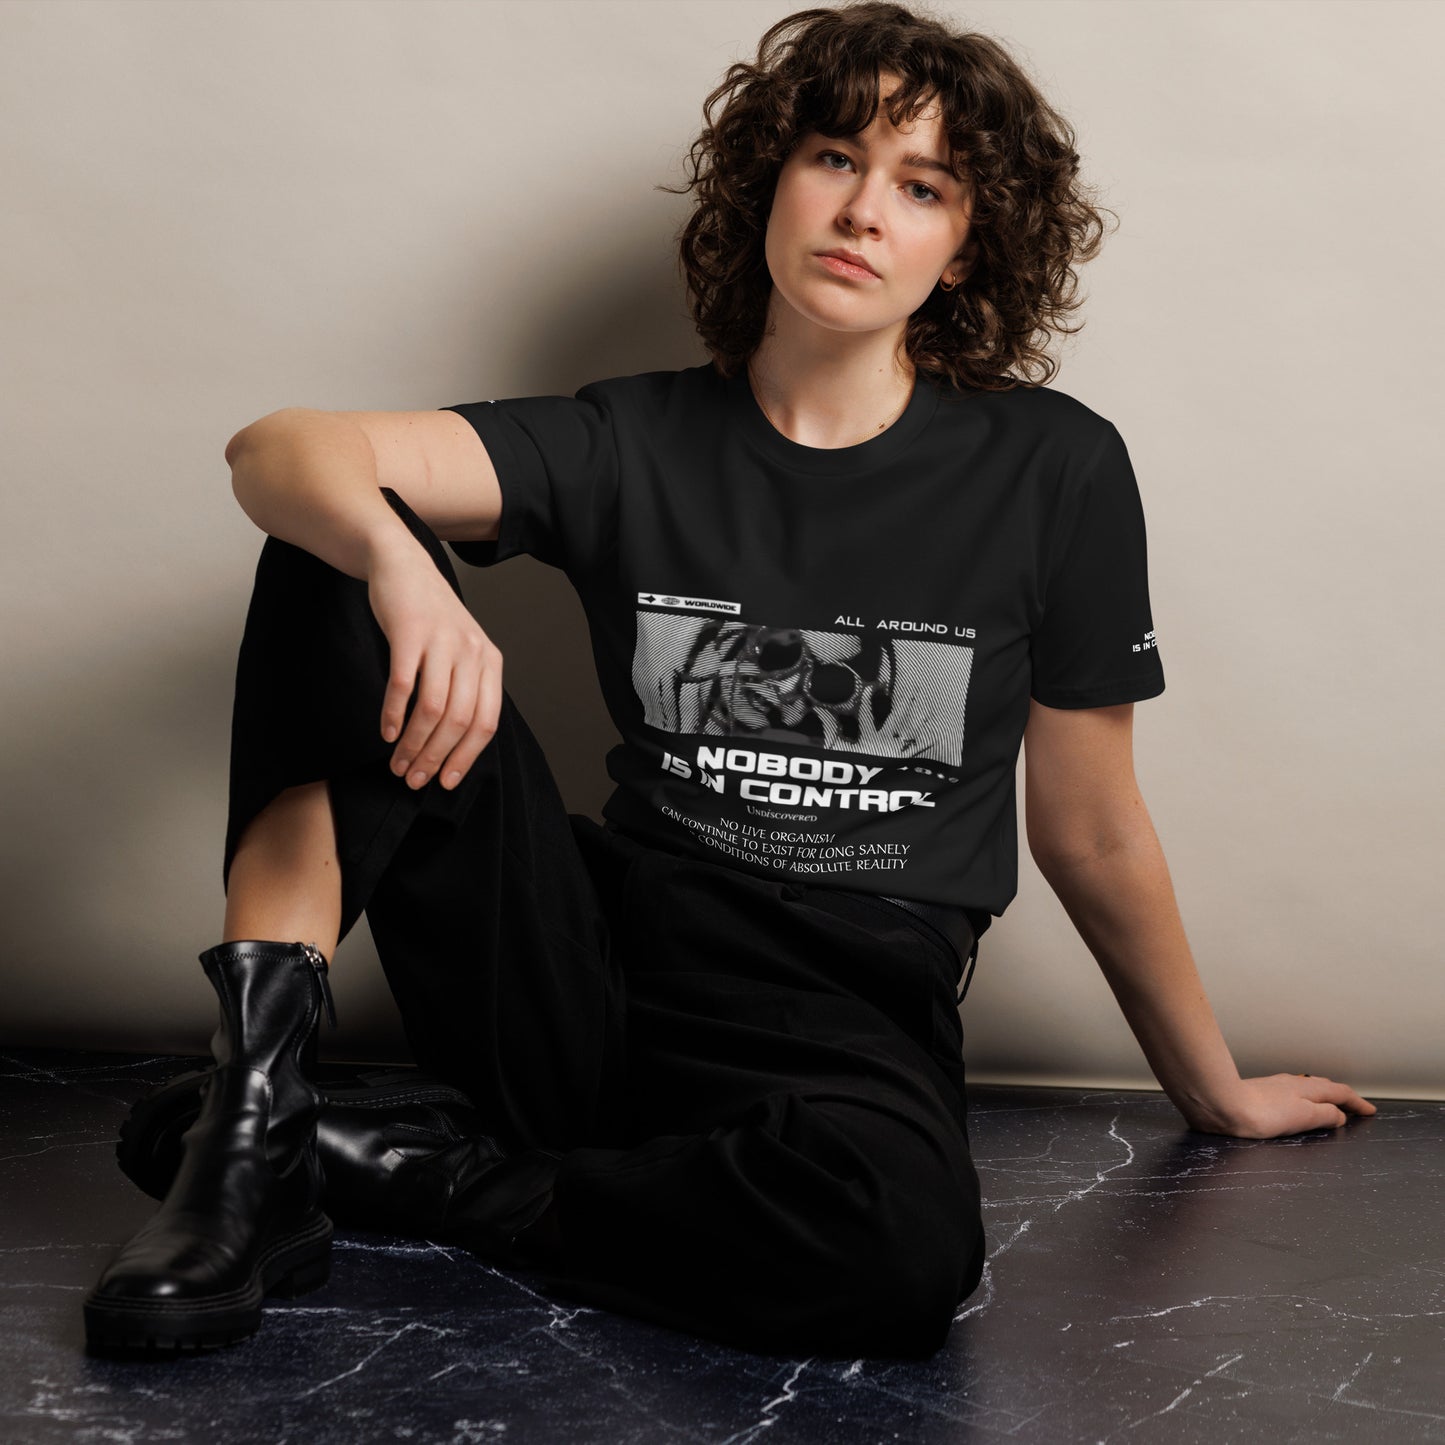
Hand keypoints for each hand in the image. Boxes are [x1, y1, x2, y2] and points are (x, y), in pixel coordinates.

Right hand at [366, 546, 502, 790]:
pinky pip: (403, 685)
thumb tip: (453, 746)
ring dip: (413, 744)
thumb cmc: (430, 618)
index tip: (445, 782)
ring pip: (432, 709)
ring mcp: (442, 641)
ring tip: (397, 764)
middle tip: (413, 779)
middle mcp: (472, 652)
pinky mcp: (410, 632)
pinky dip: (393, 714)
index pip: (486, 723)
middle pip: (459, 721)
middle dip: (435, 758)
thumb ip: (464, 689)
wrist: (402, 566)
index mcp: (490, 662)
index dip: (465, 757)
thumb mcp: (461, 651)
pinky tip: (385, 733)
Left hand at [1187, 1073, 1377, 1139]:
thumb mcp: (1302, 1117)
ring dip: (1324, 1095)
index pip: (1340, 1093)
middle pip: (1325, 1087)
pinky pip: (1293, 1092)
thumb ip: (1324, 1115)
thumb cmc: (1262, 1113)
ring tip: (1331, 1104)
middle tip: (1355, 1107)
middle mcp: (1293, 1083)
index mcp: (1307, 1089)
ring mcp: (1276, 1086)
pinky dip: (1306, 1097)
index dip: (1357, 1103)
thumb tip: (1339, 1114)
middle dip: (1343, 1096)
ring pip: (1308, 1087)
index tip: (1371, 1111)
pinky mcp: (1261, 1092)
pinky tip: (1297, 1102)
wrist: (1222, 1104)